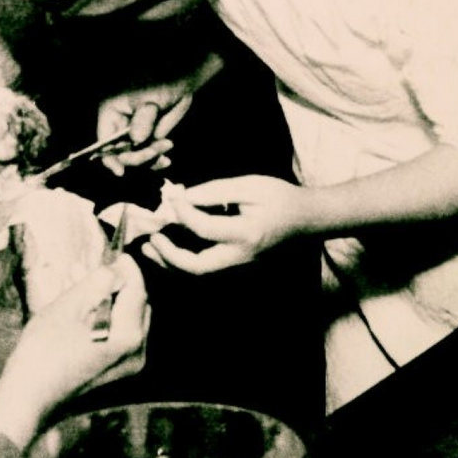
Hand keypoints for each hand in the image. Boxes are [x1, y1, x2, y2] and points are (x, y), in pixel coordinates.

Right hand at [0, 258, 150, 447]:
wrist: (29, 397)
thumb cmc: (45, 349)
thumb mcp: (69, 306)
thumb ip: (98, 283)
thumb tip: (118, 268)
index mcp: (129, 335)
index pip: (138, 290)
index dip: (127, 268)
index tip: (115, 253)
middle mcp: (137, 352)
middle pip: (138, 306)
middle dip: (121, 285)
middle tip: (97, 271)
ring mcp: (127, 366)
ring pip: (129, 321)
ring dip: (113, 302)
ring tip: (87, 289)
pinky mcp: (115, 374)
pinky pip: (120, 337)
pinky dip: (108, 320)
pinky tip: (86, 313)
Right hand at [97, 61, 222, 176]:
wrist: (181, 82)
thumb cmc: (161, 83)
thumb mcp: (152, 99)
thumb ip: (143, 119)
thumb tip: (137, 140)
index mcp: (111, 113)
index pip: (104, 140)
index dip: (109, 157)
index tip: (120, 171)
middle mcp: (119, 126)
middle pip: (119, 154)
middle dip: (136, 157)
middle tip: (156, 152)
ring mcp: (133, 135)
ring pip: (134, 158)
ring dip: (149, 159)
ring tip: (167, 145)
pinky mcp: (147, 140)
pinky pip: (147, 158)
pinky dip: (155, 162)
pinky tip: (165, 161)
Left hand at [142, 175, 310, 272]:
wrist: (307, 219)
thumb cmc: (280, 197)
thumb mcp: (250, 185)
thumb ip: (215, 191)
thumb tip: (182, 197)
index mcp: (246, 234)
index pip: (204, 228)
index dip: (182, 212)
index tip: (172, 197)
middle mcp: (241, 255)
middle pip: (198, 267)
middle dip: (169, 256)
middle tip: (150, 238)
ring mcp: (239, 264)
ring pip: (199, 272)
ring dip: (171, 262)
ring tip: (150, 246)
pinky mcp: (235, 263)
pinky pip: (205, 267)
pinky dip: (182, 260)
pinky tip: (168, 247)